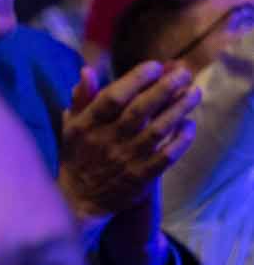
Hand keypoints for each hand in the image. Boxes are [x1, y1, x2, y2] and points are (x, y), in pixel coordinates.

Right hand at [60, 62, 200, 219]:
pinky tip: (190, 126)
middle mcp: (107, 140)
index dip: (135, 79)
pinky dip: (180, 141)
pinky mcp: (141, 177)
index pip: (113, 97)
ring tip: (194, 93)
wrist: (80, 198)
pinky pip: (165, 157)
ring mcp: (126, 159)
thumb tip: (87, 70)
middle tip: (183, 73)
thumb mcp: (70, 124)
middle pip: (140, 110)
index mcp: (87, 124)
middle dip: (164, 88)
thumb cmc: (77, 154)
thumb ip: (81, 98)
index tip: (155, 66)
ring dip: (179, 110)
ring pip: (158, 130)